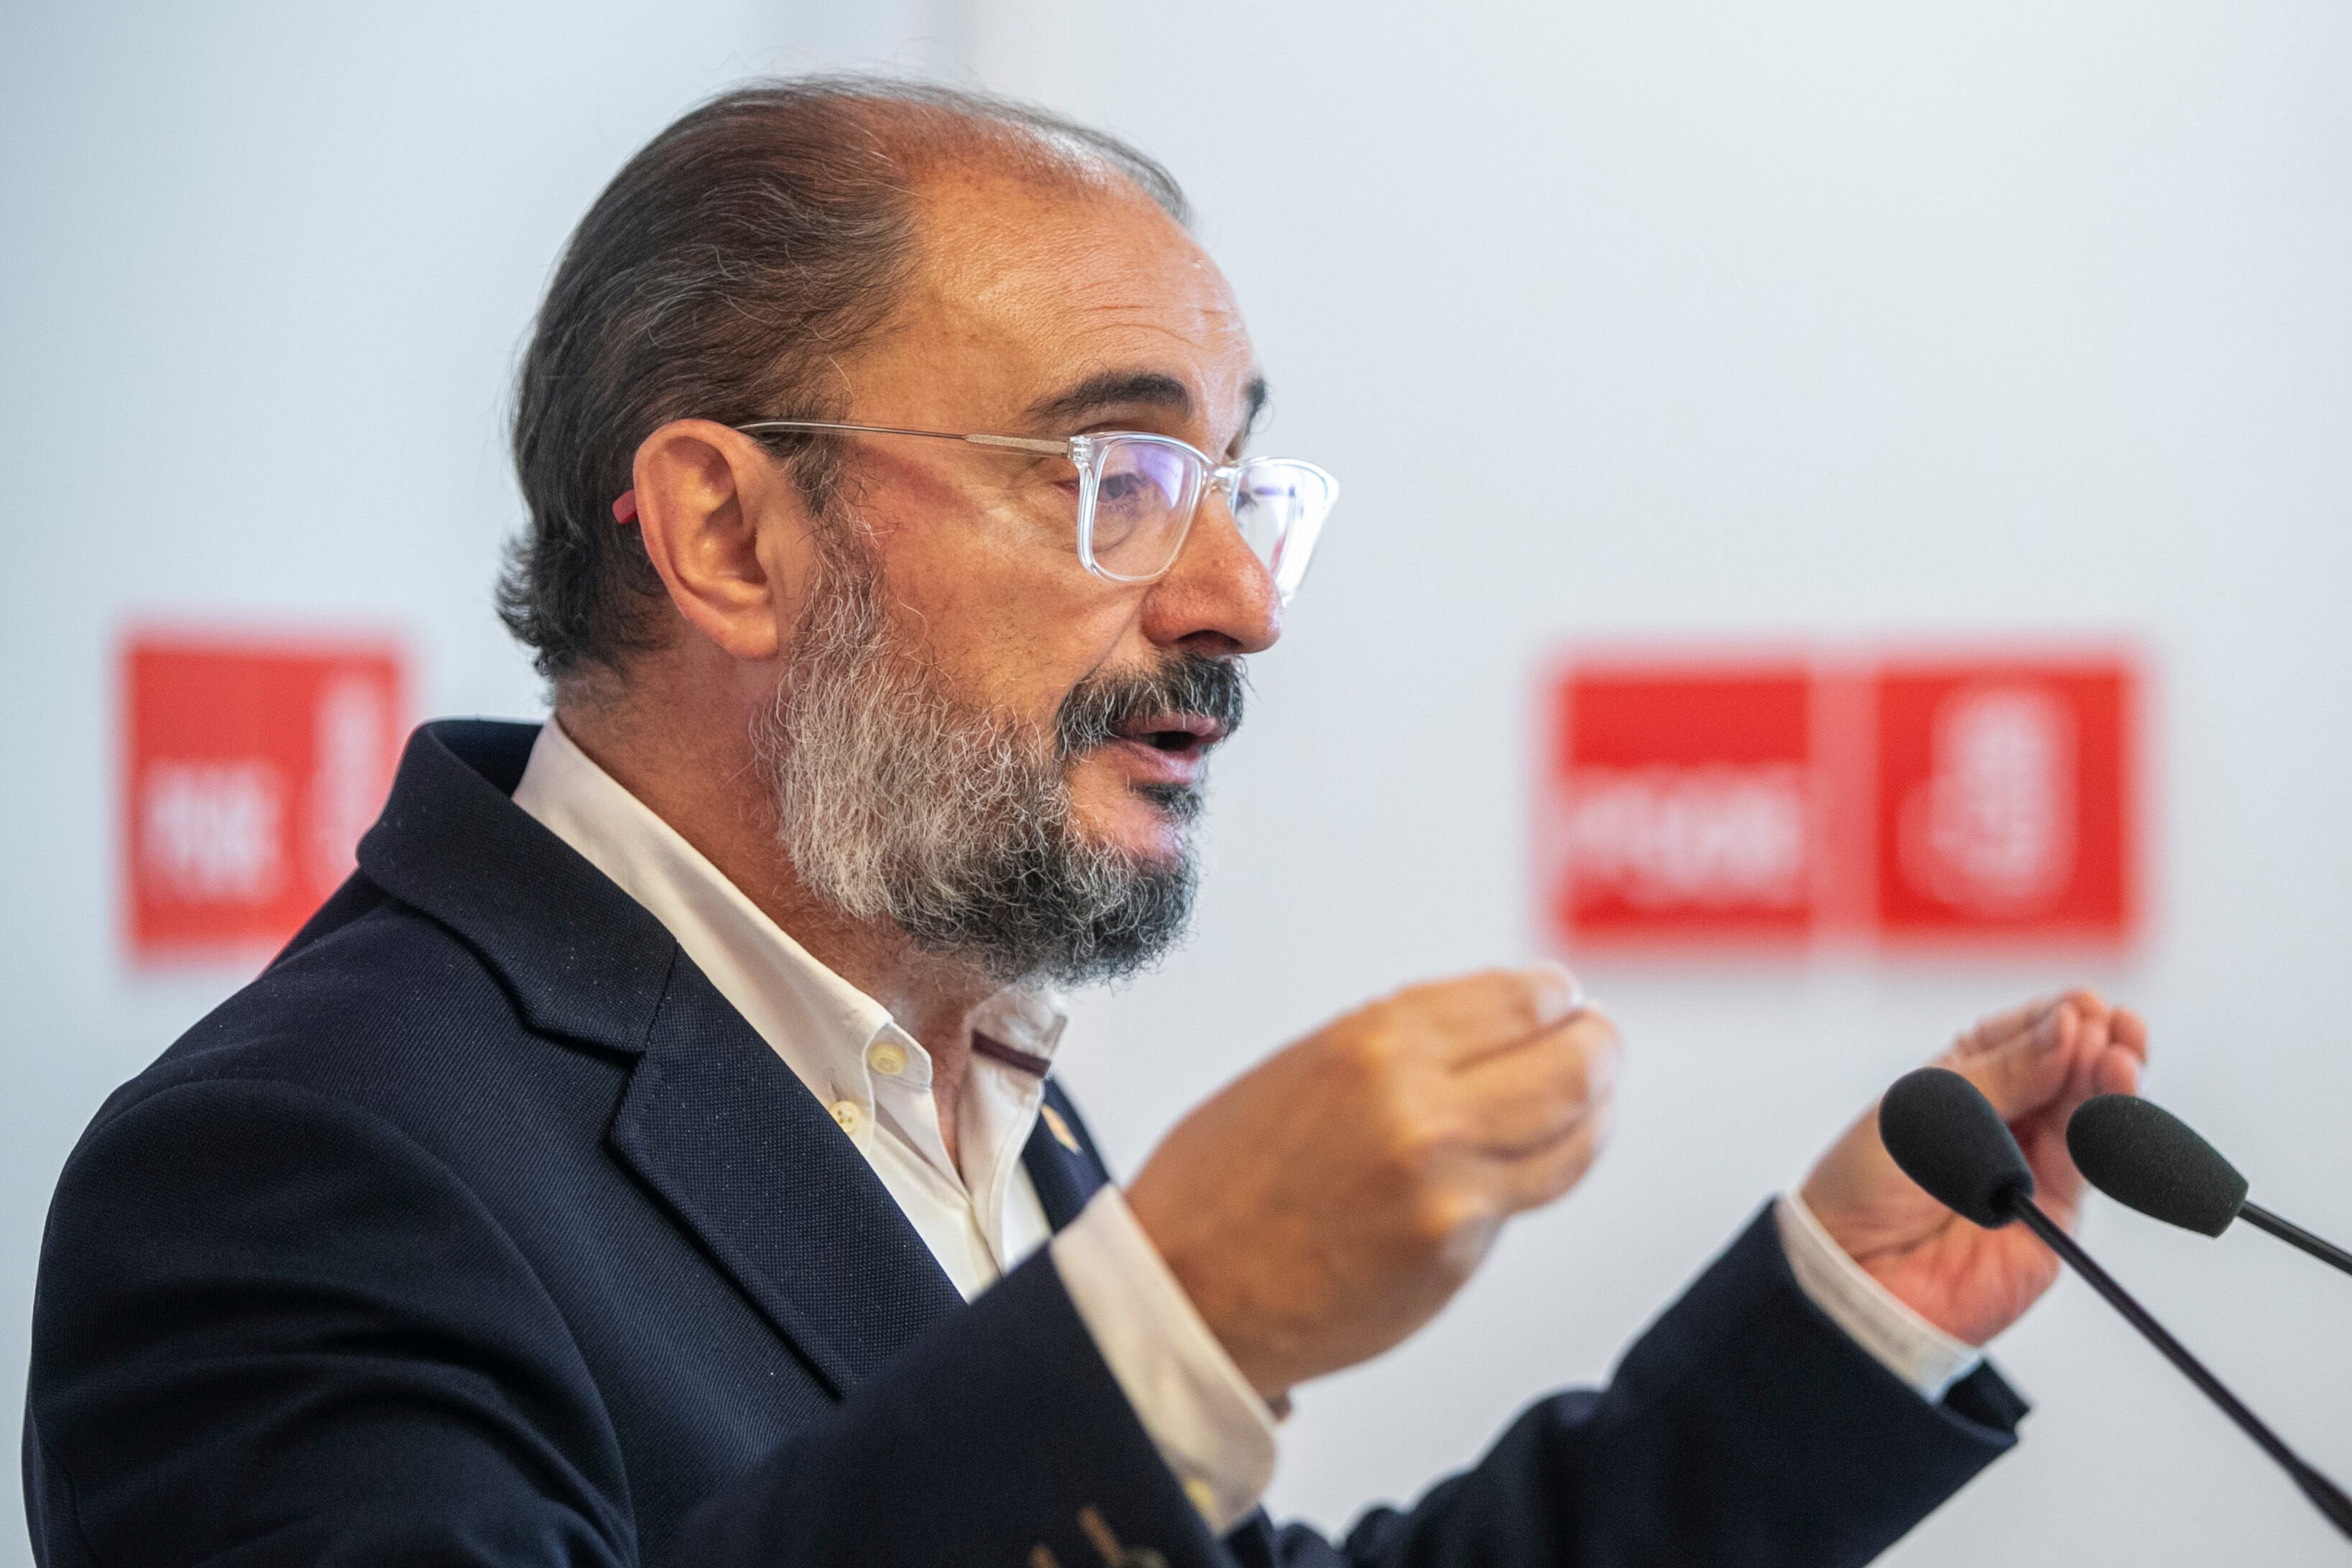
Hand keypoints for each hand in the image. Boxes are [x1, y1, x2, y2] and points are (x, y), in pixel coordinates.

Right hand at [1125, 967, 1619, 1401]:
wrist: (1184, 1291)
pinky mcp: (1456, 1257)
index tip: (1561, 998)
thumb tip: (1484, 1031)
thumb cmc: (1221, 1183)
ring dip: (1594, 1111)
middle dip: (1597, 1048)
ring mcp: (1449, 1192)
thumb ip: (1397, 1047)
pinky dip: (1540, 1173)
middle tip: (1598, 1040)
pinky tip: (1537, 1159)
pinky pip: (1523, 1201)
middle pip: (1572, 1066)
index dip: (1553, 998)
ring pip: (1572, 1138)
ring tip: (1594, 1097)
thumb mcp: (1301, 1068)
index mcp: (1372, 1046)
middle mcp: (1421, 1111)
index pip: (1518, 1001)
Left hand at [1800, 990, 2148, 1345]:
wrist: (1855, 1275)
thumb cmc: (1866, 1184)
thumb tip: (2068, 1027)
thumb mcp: (1925, 1110)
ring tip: (2122, 1057)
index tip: (2085, 1005)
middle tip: (2119, 1026)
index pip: (2022, 1037)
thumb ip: (2002, 1074)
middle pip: (2067, 1072)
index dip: (2056, 1020)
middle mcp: (2003, 1120)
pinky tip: (2116, 1097)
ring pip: (2087, 1114)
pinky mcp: (2052, 1213)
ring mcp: (2030, 1166)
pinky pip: (2089, 1164)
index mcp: (1962, 1082)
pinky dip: (2108, 1130)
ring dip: (2111, 1082)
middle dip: (2098, 1045)